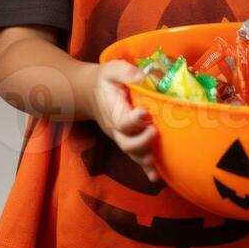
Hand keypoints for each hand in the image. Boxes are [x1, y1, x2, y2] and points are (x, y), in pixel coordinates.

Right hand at [85, 59, 160, 182]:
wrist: (92, 93)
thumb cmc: (106, 80)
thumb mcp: (112, 69)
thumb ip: (125, 71)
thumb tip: (143, 76)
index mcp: (113, 111)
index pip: (122, 120)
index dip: (134, 120)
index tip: (144, 112)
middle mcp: (117, 129)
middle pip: (127, 143)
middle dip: (141, 142)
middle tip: (154, 132)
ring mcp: (123, 138)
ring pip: (132, 153)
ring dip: (145, 158)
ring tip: (156, 159)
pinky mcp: (129, 141)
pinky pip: (136, 158)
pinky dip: (145, 168)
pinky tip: (155, 177)